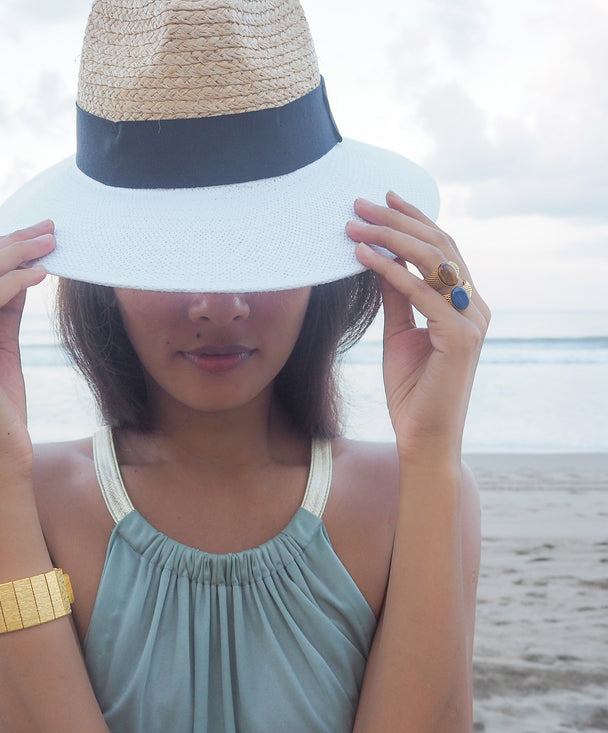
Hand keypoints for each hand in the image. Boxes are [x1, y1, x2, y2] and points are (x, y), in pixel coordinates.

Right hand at [0, 220, 55, 481]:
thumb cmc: (0, 410)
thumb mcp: (2, 351)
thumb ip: (5, 314)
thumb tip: (22, 274)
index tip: (32, 234)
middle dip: (8, 240)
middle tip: (48, 228)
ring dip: (16, 253)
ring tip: (52, 244)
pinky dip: (15, 281)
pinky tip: (41, 274)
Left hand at [346, 192, 489, 463]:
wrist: (424, 437)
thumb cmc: (412, 390)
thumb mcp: (399, 333)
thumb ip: (396, 296)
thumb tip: (379, 259)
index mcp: (464, 303)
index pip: (440, 248)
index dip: (412, 220)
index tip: (383, 199)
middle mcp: (474, 305)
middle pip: (437, 246)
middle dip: (396, 221)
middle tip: (358, 204)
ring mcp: (472, 320)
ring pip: (432, 262)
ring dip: (389, 238)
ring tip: (354, 225)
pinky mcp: (461, 337)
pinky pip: (421, 294)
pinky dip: (390, 272)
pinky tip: (362, 257)